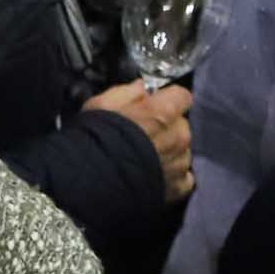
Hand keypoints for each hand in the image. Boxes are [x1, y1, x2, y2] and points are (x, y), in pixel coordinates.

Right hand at [87, 81, 193, 199]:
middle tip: (143, 136)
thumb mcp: (101, 105)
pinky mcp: (178, 186)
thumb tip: (141, 88)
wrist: (91, 184)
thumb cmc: (94, 139)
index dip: (166, 101)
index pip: (181, 96)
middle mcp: (179, 135)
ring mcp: (180, 162)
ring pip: (182, 151)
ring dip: (169, 153)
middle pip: (181, 125)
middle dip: (167, 128)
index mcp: (164, 111)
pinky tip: (154, 177)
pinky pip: (183, 177)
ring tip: (144, 161)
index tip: (153, 107)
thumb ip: (126, 92)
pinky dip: (172, 177)